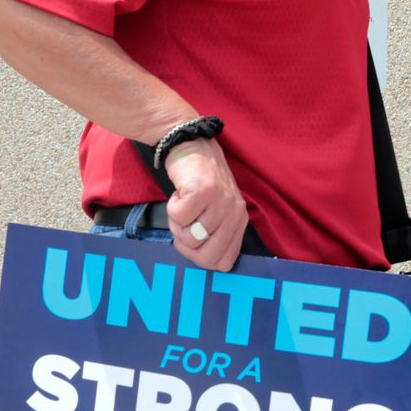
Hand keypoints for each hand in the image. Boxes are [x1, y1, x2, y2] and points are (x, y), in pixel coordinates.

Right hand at [163, 138, 248, 270]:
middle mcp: (234, 213)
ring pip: (189, 237)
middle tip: (183, 226)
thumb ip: (215, 235)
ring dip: (177, 223)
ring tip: (183, 204)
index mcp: (239, 222)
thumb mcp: (217, 211)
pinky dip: (172, 208)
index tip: (192, 243)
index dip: (201, 259)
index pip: (224, 263)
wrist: (193, 146)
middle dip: (186, 247)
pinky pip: (178, 217)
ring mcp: (220, 202)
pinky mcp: (203, 191)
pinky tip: (180, 194)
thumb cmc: (200, 183)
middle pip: (206, 257)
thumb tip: (204, 261)